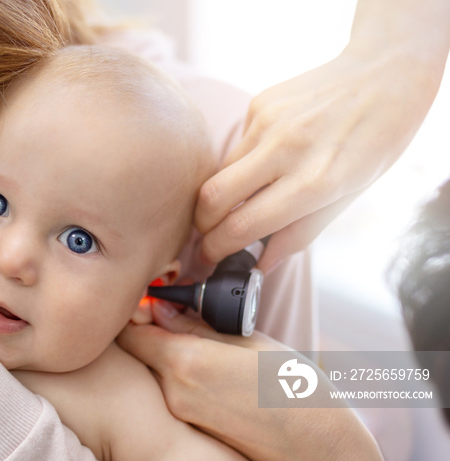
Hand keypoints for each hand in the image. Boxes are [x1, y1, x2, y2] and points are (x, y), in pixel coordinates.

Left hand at [116, 301, 383, 460]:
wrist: (318, 445)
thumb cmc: (293, 386)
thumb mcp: (247, 341)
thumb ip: (195, 325)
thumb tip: (160, 308)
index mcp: (186, 361)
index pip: (131, 333)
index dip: (137, 313)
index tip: (154, 302)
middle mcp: (174, 391)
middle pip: (142, 353)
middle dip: (154, 332)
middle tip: (181, 316)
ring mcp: (181, 413)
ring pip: (157, 371)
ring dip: (170, 354)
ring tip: (207, 344)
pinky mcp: (192, 427)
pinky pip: (173, 391)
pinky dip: (183, 375)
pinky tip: (214, 371)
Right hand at [196, 42, 445, 271]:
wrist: (385, 70)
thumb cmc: (377, 139)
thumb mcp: (349, 195)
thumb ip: (300, 232)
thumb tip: (261, 264)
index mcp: (315, 182)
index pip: (243, 225)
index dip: (217, 249)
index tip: (209, 258)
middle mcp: (285, 149)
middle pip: (212, 198)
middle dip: (202, 225)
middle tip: (209, 236)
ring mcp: (267, 122)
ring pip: (218, 172)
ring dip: (222, 195)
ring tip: (245, 198)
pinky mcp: (258, 104)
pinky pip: (237, 146)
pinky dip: (244, 163)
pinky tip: (271, 156)